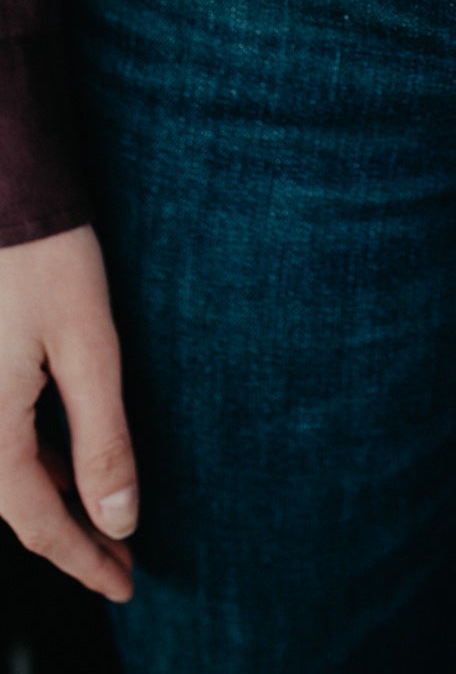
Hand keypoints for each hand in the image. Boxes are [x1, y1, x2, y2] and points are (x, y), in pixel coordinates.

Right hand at [0, 224, 136, 600]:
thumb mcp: (88, 346)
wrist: (4, 187)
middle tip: (123, 563)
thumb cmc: (44, 255)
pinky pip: (2, 439)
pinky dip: (39, 462)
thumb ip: (103, 436)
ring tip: (106, 522)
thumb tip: (119, 519)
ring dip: (56, 501)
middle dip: (73, 538)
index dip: (84, 558)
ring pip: (6, 475)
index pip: (38, 520)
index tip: (127, 583)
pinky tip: (70, 464)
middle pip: (17, 506)